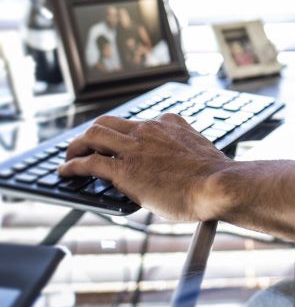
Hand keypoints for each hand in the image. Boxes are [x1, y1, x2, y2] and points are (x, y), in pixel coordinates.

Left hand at [57, 113, 232, 220]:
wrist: (217, 184)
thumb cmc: (213, 176)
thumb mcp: (197, 151)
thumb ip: (180, 151)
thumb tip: (173, 166)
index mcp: (169, 123)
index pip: (136, 123)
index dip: (121, 135)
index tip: (116, 144)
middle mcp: (149, 128)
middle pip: (108, 122)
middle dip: (91, 133)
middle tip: (83, 146)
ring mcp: (135, 146)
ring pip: (94, 134)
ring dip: (77, 145)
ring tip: (69, 157)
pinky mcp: (124, 169)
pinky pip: (89, 162)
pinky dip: (72, 165)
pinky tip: (65, 172)